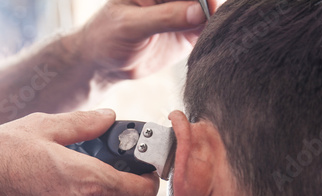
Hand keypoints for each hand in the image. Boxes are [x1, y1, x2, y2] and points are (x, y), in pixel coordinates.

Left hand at [77, 0, 225, 79]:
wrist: (105, 63)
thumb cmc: (109, 36)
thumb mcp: (132, 25)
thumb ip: (165, 17)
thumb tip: (199, 11)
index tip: (208, 5)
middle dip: (210, 3)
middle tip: (212, 16)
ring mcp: (182, 11)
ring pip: (208, 8)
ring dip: (216, 15)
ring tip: (212, 28)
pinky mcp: (188, 32)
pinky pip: (207, 28)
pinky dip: (213, 31)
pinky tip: (212, 37)